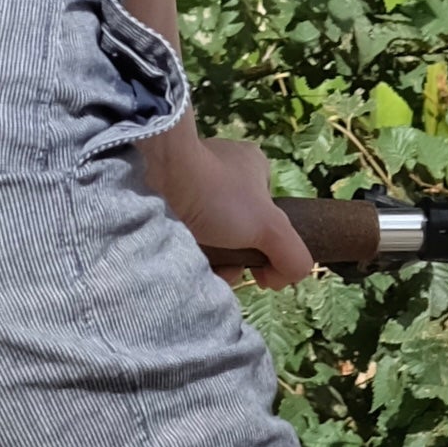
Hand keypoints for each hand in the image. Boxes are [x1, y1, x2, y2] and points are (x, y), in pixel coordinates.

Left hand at [137, 124, 316, 285]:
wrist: (154, 179)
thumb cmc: (218, 195)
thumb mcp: (271, 227)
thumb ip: (293, 256)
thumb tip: (280, 280)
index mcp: (252, 166)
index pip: (269, 214)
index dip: (267, 245)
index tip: (258, 267)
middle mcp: (223, 170)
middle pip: (239, 230)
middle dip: (236, 257)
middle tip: (227, 268)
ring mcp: (191, 184)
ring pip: (211, 235)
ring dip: (212, 258)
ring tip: (202, 263)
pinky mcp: (163, 197)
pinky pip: (184, 232)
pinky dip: (187, 249)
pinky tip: (183, 256)